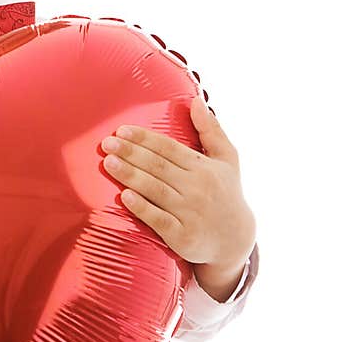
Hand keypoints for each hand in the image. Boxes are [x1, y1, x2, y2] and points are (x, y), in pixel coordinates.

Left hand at [100, 94, 255, 299]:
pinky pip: (159, 220)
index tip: (121, 130)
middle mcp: (197, 188)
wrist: (235, 240)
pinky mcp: (183, 236)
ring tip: (108, 162)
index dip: (144, 138)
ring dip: (130, 175)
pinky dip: (142, 208)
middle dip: (131, 153)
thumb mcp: (227, 160)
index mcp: (203, 168)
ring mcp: (190, 213)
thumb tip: (197, 101)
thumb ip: (211, 130)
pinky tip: (124, 197)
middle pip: (158, 166)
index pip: (169, 148)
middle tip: (106, 143)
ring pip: (155, 189)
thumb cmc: (226, 193)